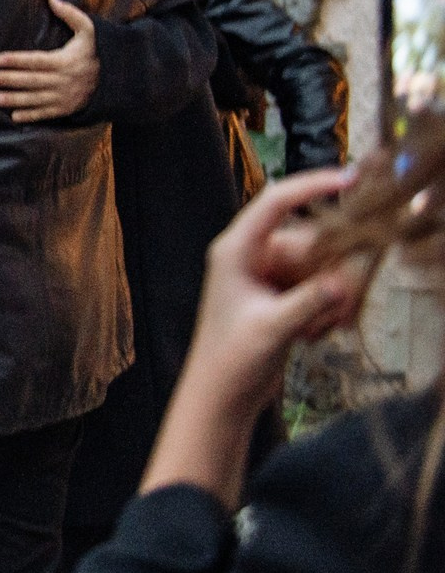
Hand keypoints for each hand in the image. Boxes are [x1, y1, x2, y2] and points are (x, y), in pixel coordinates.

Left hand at [0, 0, 98, 123]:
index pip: (37, 60)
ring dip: (15, 100)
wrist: (112, 79)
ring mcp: (64, 97)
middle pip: (32, 80)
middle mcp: (63, 80)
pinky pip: (45, 114)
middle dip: (9, 80)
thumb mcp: (88, 30)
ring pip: (36, 99)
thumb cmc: (91, 51)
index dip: (17, 60)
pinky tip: (13, 116)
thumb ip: (70, 14)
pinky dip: (30, 116)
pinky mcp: (64, 109)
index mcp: (65, 61)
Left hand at [144, 167, 368, 505]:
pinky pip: (324, 287)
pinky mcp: (285, 293)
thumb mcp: (272, 329)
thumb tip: (343, 283)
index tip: (350, 179)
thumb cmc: (231, 358)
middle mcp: (253, 255)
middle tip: (337, 309)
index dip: (312, 185)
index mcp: (236, 249)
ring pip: (324, 266)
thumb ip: (309, 302)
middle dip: (333, 273)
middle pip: (314, 240)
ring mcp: (270, 274)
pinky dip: (327, 310)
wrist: (222, 393)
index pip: (276, 201)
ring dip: (331, 299)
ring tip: (314, 331)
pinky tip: (312, 336)